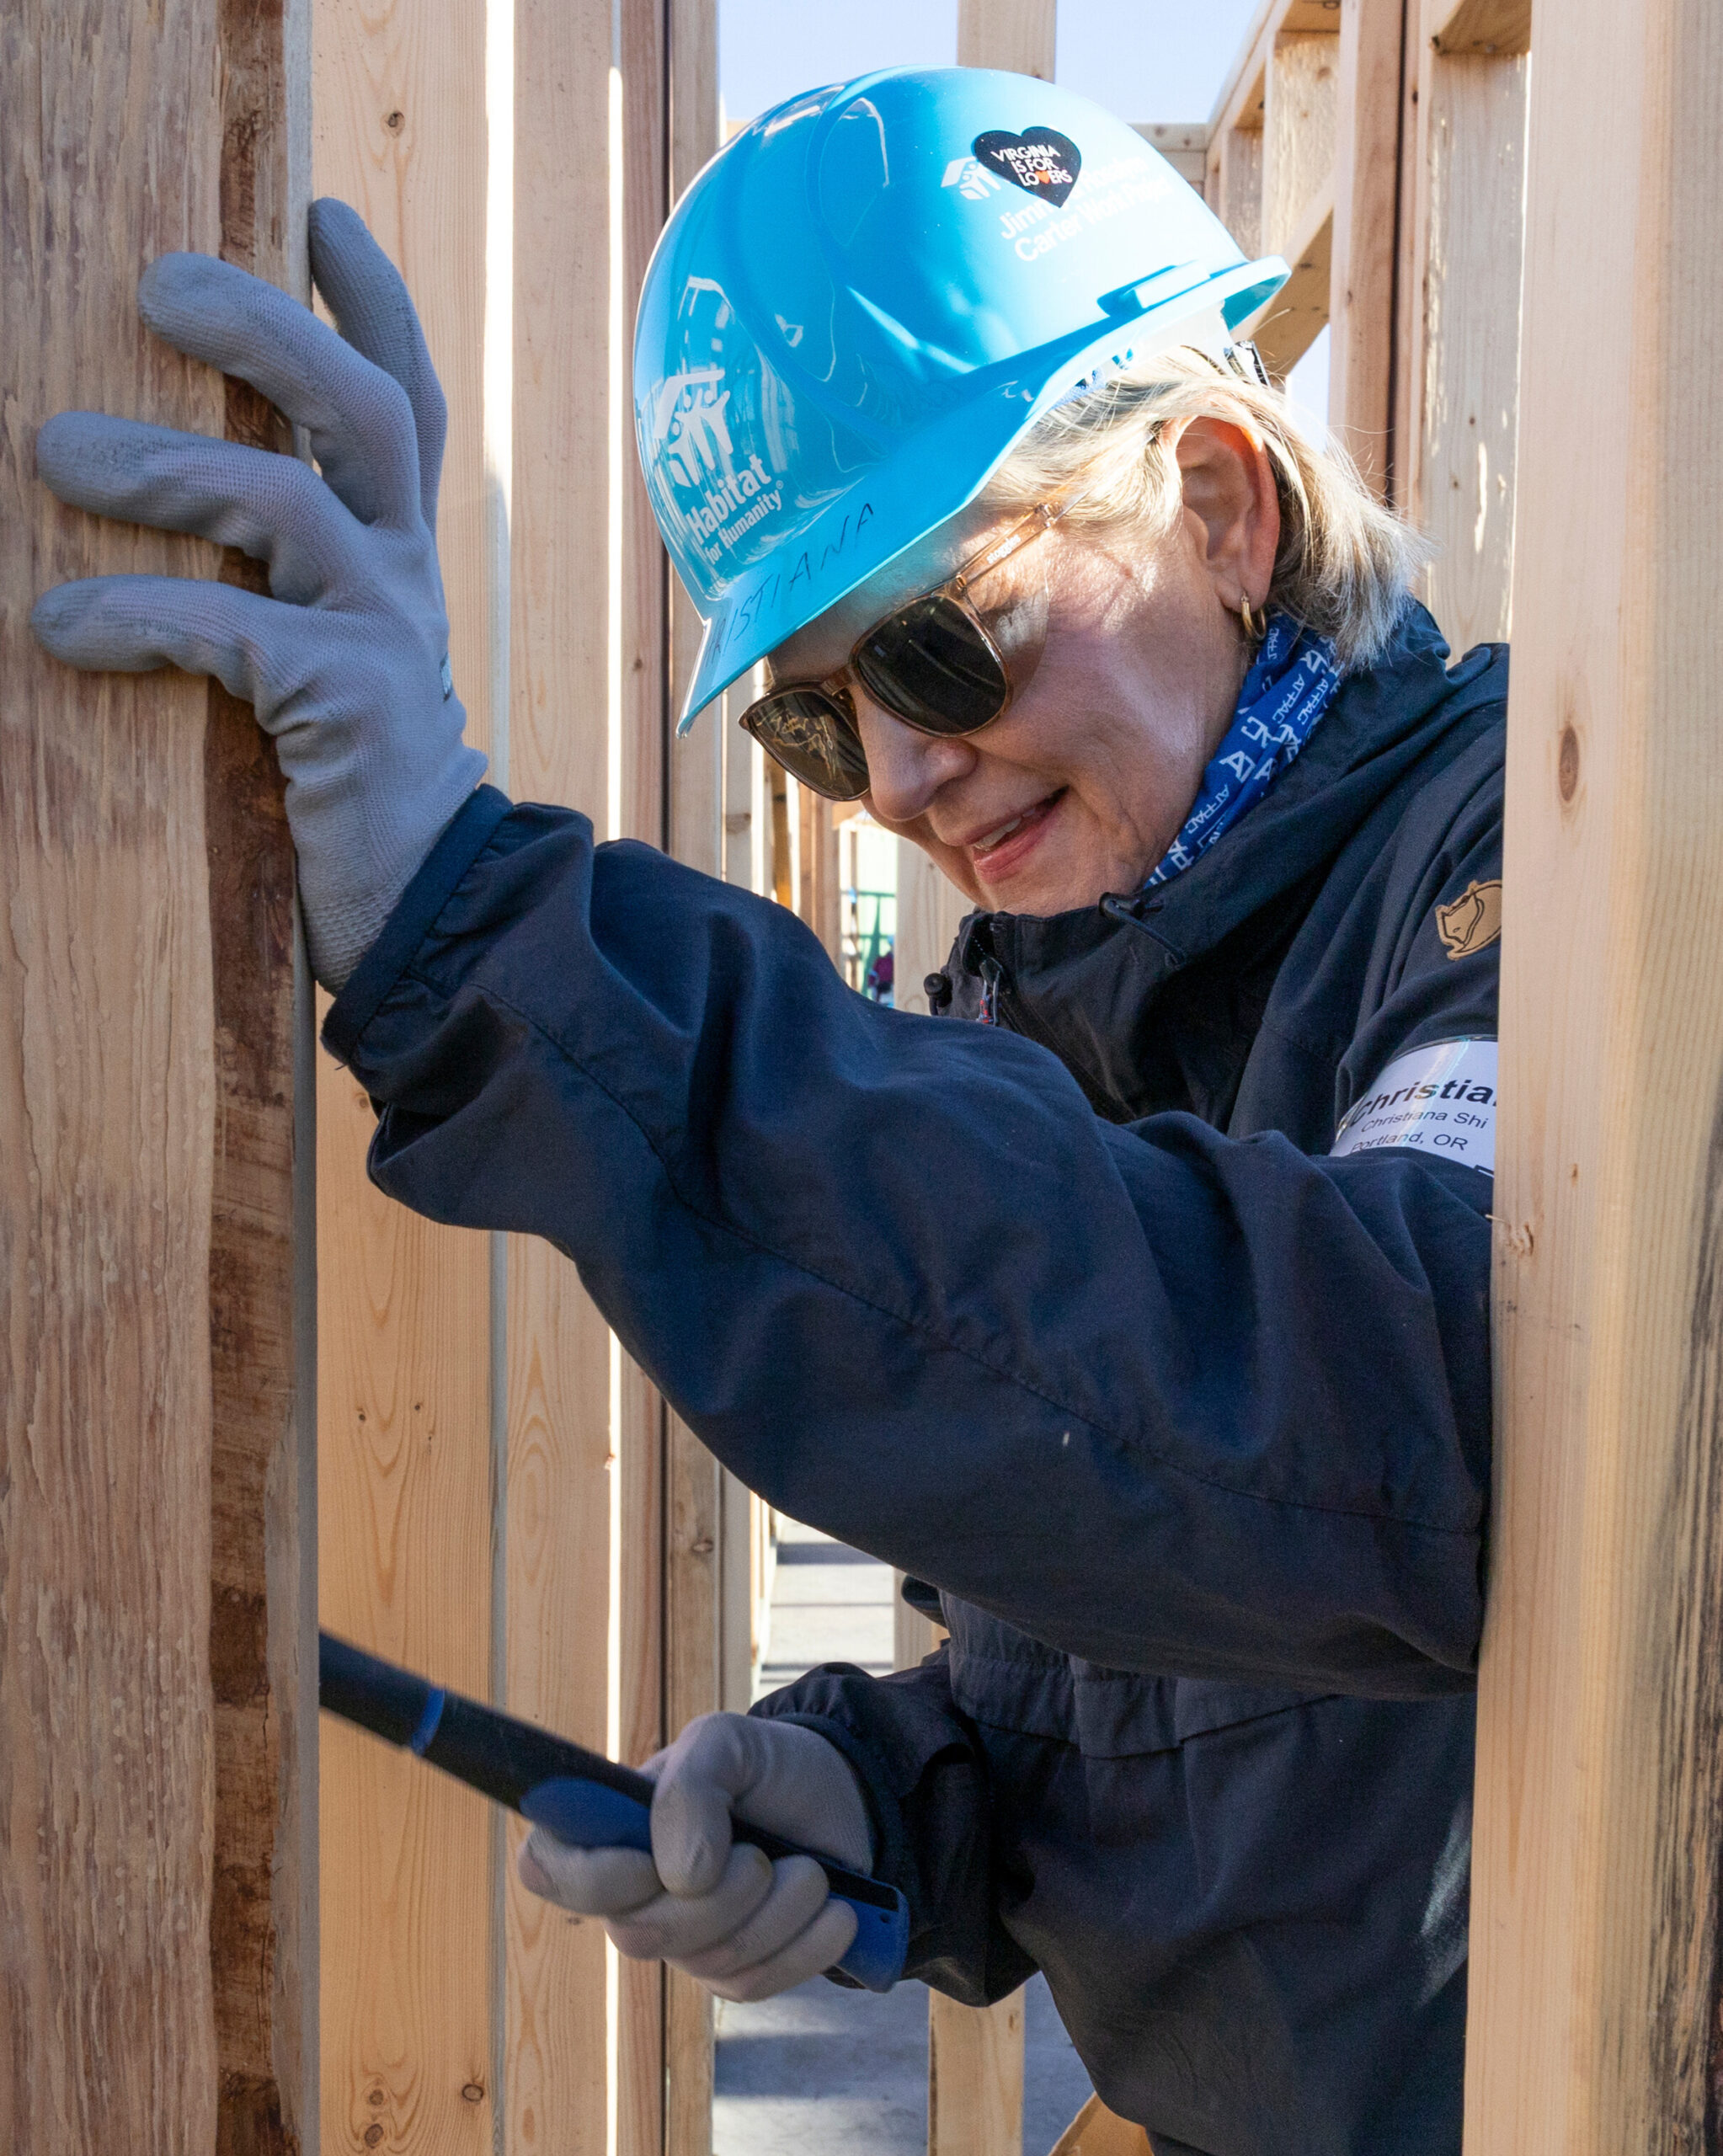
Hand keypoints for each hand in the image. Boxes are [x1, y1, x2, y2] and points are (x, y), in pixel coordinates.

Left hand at [30, 199, 485, 991]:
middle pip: (362, 408)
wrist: (433, 911)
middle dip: (268, 328)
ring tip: (55, 455)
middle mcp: (404, 575)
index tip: (319, 215)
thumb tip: (145, 483)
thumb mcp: (328, 653)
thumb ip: (282, 578)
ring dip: (161, 466)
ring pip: (287, 500)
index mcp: (400, 554)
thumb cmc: (354, 783)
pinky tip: (64, 627)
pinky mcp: (349, 705)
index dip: (373, 302)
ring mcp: (386, 635)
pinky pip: (228, 629)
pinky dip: (136, 614)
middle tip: (161, 284)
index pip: (405, 400)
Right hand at [519, 1714, 873, 2002]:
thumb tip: (679, 1877)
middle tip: (761, 1855)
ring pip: (707, 1963)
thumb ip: (692, 1786)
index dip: (589, 1880)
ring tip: (810, 1871)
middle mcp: (636, 1891)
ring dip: (776, 1911)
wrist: (841, 1801)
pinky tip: (835, 1910)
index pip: (547, 1868)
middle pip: (637, 1934)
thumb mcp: (728, 1742)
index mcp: (614, 1827)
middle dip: (716, 1899)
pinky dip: (805, 1944)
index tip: (648, 1864)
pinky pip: (754, 1986)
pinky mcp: (735, 1972)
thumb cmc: (768, 1766)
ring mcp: (685, 1939)